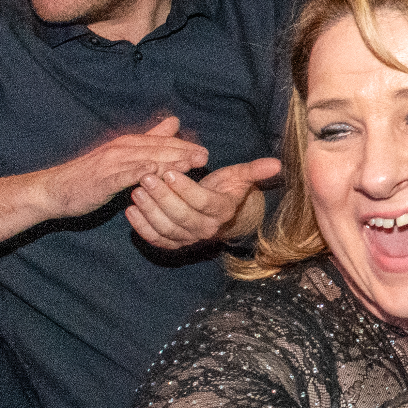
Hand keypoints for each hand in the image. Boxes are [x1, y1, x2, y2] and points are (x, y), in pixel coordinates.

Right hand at [36, 116, 210, 221]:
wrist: (55, 190)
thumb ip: (149, 139)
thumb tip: (174, 122)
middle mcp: (119, 150)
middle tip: (205, 157)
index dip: (184, 147)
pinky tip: (150, 173)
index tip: (205, 152)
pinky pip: (120, 176)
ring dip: (166, 161)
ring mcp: (109, 164)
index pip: (160, 143)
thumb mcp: (122, 154)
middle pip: (155, 149)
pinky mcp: (100, 181)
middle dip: (181, 152)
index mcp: (127, 144)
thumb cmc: (91, 175)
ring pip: (142, 161)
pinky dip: (136, 173)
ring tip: (189, 164)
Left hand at [126, 156, 280, 249]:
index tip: (169, 171)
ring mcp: (189, 238)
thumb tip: (277, 164)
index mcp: (222, 211)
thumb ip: (255, 170)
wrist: (217, 212)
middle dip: (162, 197)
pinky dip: (141, 227)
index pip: (203, 202)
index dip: (186, 189)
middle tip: (146, 177)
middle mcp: (207, 229)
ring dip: (150, 211)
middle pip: (182, 216)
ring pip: (167, 229)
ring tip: (136, 190)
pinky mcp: (173, 243)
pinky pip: (156, 240)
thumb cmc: (225, 188)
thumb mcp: (240, 177)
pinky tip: (130, 210)